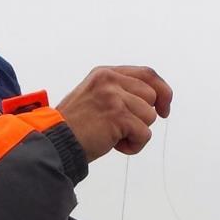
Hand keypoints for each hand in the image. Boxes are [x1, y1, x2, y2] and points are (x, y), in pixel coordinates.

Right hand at [56, 66, 172, 161]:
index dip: (162, 91)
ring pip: (149, 117)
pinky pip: (144, 134)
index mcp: (105, 73)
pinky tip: (115, 146)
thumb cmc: (73, 127)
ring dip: (135, 133)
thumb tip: (152, 100)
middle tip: (120, 130)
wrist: (56, 142)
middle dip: (142, 118)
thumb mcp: (94, 98)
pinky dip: (133, 146)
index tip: (164, 109)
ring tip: (113, 138)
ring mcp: (114, 97)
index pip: (147, 74)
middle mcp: (110, 80)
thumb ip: (118, 92)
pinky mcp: (118, 116)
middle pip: (151, 97)